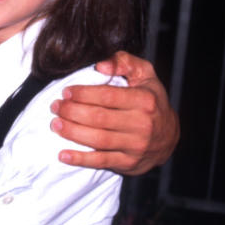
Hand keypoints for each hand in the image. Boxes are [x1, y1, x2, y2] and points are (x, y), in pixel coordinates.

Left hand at [50, 50, 178, 175]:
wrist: (169, 137)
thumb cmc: (151, 99)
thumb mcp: (145, 74)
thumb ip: (124, 61)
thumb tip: (101, 65)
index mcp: (144, 100)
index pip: (107, 96)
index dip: (83, 94)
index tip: (66, 91)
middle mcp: (142, 124)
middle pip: (99, 118)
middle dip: (72, 112)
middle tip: (56, 106)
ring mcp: (136, 146)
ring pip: (98, 140)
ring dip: (72, 132)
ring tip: (55, 124)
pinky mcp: (128, 163)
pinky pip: (101, 161)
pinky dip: (80, 159)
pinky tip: (63, 154)